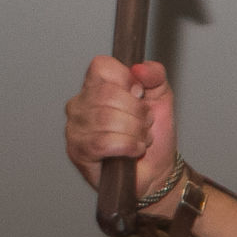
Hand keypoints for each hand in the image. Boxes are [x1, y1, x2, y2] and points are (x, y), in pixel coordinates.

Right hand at [64, 56, 178, 195]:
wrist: (158, 170)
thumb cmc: (154, 134)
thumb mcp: (162, 98)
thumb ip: (155, 75)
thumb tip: (139, 68)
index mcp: (95, 86)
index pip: (101, 66)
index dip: (127, 79)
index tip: (140, 95)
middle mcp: (80, 104)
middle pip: (108, 94)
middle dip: (138, 112)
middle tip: (144, 123)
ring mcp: (75, 128)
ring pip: (108, 119)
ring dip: (136, 132)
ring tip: (139, 138)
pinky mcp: (78, 151)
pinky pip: (105, 142)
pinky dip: (129, 146)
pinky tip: (132, 150)